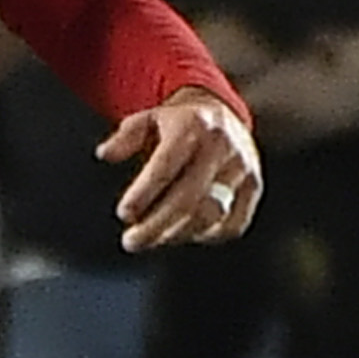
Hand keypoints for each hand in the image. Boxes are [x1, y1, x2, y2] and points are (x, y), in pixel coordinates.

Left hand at [102, 89, 262, 251]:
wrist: (224, 115)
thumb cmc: (179, 123)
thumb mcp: (149, 119)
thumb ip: (125, 137)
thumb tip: (105, 154)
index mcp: (194, 126)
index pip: (166, 167)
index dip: (144, 194)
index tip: (125, 214)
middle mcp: (222, 147)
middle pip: (187, 198)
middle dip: (155, 226)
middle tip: (131, 241)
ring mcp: (242, 169)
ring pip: (210, 215)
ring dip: (176, 235)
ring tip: (151, 240)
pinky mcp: (253, 188)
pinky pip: (232, 224)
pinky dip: (205, 236)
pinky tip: (182, 235)